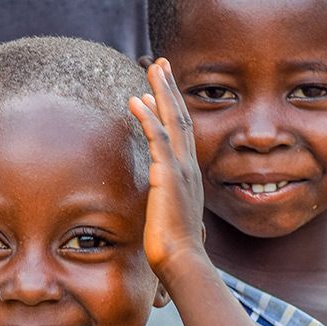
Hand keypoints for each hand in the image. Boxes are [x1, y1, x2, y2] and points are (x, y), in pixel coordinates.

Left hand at [128, 58, 207, 277]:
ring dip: (162, 91)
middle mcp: (189, 168)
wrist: (182, 261)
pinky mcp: (168, 176)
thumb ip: (170, 208)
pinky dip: (149, 117)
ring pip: (174, 120)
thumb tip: (169, 211)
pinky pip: (159, 138)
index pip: (182, 133)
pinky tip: (137, 100)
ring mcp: (181, 170)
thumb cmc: (175, 249)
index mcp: (189, 176)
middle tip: (161, 64)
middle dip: (170, 88)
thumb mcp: (171, 220)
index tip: (161, 88)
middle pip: (182, 117)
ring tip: (152, 68)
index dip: (173, 108)